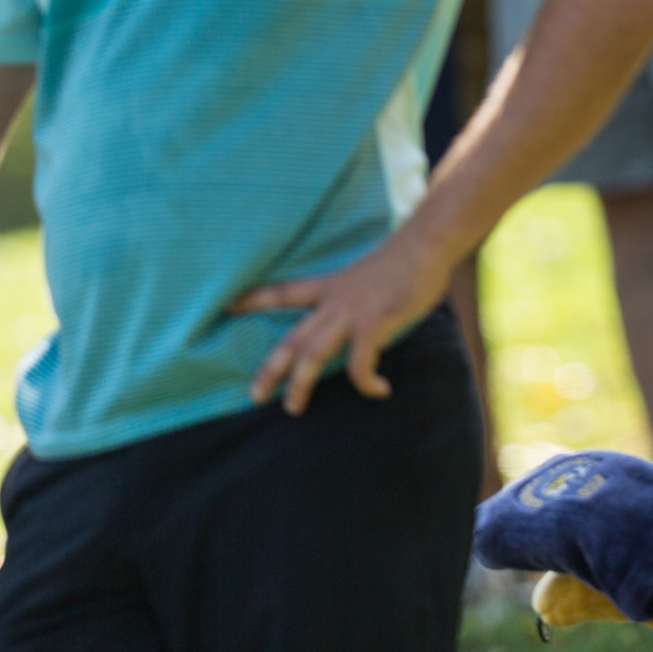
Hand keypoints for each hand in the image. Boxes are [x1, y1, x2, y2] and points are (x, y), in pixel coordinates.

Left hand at [231, 232, 456, 415]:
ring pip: (312, 354)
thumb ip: (355, 297)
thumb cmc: (404, 259)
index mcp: (330, 285)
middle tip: (254, 396)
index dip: (253, 300)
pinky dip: (366, 382)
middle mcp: (334, 300)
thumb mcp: (367, 276)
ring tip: (293, 407)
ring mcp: (353, 312)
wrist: (426, 244)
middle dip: (270, 369)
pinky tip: (379, 390)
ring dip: (300, 384)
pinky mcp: (375, 323)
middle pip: (292, 338)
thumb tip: (355, 317)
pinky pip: (361, 363)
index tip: (226, 306)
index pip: (283, 292)